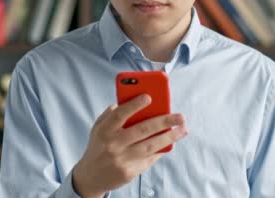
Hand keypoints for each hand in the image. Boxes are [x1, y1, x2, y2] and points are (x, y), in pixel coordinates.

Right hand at [72, 94, 187, 197]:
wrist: (91, 177)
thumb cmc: (99, 146)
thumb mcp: (98, 128)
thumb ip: (112, 114)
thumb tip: (131, 99)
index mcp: (104, 130)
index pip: (120, 115)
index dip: (134, 105)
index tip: (149, 97)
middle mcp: (113, 145)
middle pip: (142, 130)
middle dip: (164, 121)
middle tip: (180, 116)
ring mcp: (122, 159)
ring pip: (150, 146)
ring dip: (169, 137)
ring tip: (183, 129)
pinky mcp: (130, 172)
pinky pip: (150, 158)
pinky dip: (161, 149)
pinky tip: (171, 142)